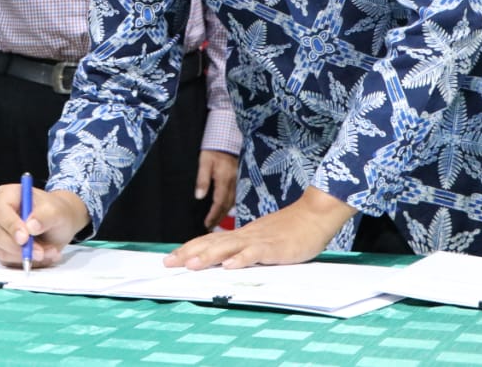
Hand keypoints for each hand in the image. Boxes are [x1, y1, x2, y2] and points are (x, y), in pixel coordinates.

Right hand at [0, 184, 89, 267]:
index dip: (11, 226)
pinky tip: (42, 256)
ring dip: (26, 256)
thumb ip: (45, 216)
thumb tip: (30, 226)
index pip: (0, 211)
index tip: (25, 238)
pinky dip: (25, 261)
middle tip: (41, 252)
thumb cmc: (54, 211)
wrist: (57, 223)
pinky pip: (7, 260)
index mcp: (5, 195)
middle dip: (20, 247)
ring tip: (49, 252)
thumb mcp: (56, 211)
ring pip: (2, 250)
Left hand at [164, 187, 354, 269]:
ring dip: (208, 257)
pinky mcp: (274, 247)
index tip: (170, 258)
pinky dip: (242, 259)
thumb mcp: (264, 240)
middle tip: (167, 263)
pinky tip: (229, 266)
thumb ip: (246, 249)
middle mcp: (245, 236)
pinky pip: (256, 253)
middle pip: (212, 244)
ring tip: (190, 265)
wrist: (314, 215)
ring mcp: (259, 241)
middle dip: (188, 253)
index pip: (209, 242)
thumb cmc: (291, 230)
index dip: (188, 249)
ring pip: (228, 248)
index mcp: (242, 236)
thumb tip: (227, 261)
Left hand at [195, 150, 237, 228]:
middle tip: (210, 228)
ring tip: (216, 222)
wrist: (226, 139)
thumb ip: (202, 179)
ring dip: (224, 213)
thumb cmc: (213, 150)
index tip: (207, 224)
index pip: (219, 203)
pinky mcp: (239, 179)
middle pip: (227, 206)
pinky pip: (236, 196)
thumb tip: (199, 196)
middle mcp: (233, 183)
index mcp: (224, 180)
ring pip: (233, 202)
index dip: (213, 215)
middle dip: (219, 218)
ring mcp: (238, 181)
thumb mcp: (204, 162)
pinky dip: (229, 205)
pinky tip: (225, 209)